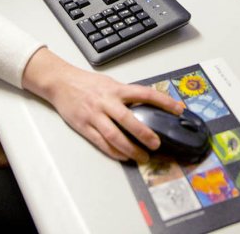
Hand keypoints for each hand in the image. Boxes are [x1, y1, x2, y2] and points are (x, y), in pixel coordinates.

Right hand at [21, 48, 183, 162]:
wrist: (60, 82)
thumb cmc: (87, 83)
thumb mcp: (110, 83)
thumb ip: (126, 95)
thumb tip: (148, 105)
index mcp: (116, 89)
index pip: (144, 94)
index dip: (163, 101)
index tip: (178, 109)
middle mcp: (106, 102)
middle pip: (128, 119)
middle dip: (144, 133)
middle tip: (157, 143)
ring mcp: (94, 115)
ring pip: (114, 135)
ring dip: (130, 148)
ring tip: (142, 157)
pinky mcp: (84, 126)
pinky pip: (101, 142)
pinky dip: (114, 151)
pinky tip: (124, 156)